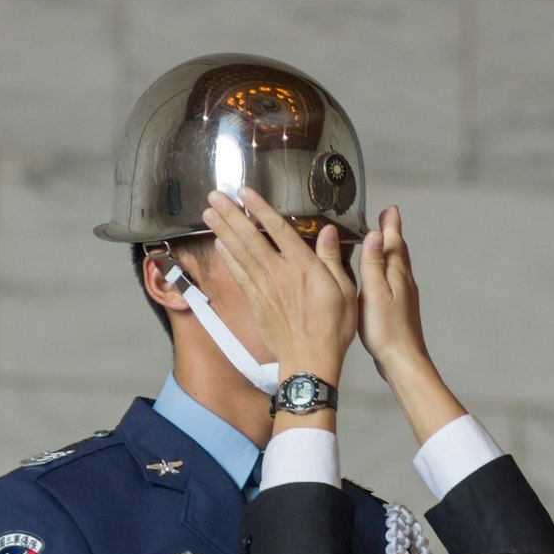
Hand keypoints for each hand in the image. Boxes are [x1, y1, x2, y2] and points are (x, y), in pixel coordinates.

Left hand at [202, 187, 357, 384]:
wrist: (310, 361)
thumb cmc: (332, 329)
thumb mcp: (345, 290)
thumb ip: (331, 258)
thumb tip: (327, 232)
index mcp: (304, 266)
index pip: (278, 228)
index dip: (259, 208)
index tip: (245, 191)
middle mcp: (280, 273)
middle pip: (250, 237)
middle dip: (231, 214)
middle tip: (214, 195)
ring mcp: (264, 288)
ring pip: (240, 253)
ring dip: (223, 230)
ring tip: (208, 212)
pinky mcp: (256, 303)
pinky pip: (238, 275)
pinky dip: (228, 258)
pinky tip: (219, 244)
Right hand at [359, 205, 466, 444]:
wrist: (403, 361)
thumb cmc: (386, 331)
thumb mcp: (374, 293)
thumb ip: (373, 264)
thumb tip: (375, 234)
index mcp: (397, 275)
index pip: (393, 241)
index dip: (390, 224)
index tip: (389, 209)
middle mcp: (404, 282)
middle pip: (398, 251)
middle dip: (392, 234)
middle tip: (387, 219)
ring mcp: (405, 296)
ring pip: (399, 266)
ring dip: (391, 251)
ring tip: (384, 244)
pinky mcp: (401, 310)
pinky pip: (395, 281)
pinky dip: (389, 271)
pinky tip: (383, 280)